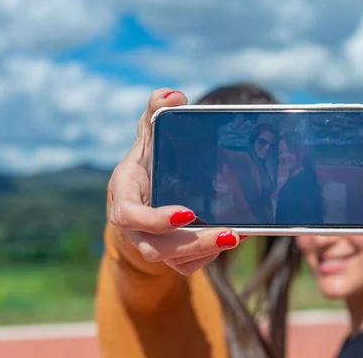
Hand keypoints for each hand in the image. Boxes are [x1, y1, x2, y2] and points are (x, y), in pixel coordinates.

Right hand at [108, 88, 244, 275]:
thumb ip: (156, 113)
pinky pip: (186, 266)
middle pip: (154, 247)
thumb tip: (173, 95)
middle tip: (229, 233)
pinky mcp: (169, 253)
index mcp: (125, 193)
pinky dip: (209, 255)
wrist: (145, 190)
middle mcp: (134, 225)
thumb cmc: (148, 160)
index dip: (153, 219)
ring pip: (173, 261)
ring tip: (237, 235)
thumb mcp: (149, 134)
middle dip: (192, 243)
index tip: (187, 213)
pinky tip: (234, 237)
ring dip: (206, 251)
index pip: (128, 214)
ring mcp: (151, 242)